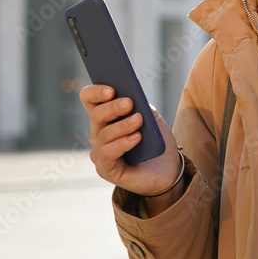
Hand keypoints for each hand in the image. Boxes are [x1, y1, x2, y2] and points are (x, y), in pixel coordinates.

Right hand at [80, 85, 183, 209]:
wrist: (168, 170)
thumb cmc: (156, 143)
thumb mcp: (153, 120)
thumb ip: (143, 107)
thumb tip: (134, 97)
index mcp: (106, 118)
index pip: (89, 99)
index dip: (95, 92)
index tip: (111, 88)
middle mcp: (98, 134)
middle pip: (97, 115)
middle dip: (112, 107)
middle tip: (129, 102)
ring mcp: (99, 153)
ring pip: (104, 134)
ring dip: (122, 125)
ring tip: (139, 119)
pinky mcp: (105, 170)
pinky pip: (108, 153)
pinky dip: (122, 144)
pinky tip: (136, 137)